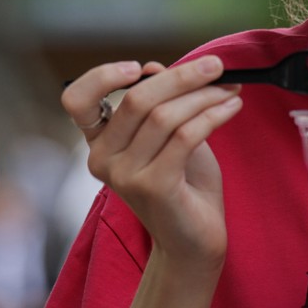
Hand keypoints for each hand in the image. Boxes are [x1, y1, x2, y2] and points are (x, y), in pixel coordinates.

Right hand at [61, 56, 241, 270]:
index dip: (101, 76)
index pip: (76, 101)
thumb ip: (159, 104)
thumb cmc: (184, 186)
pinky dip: (213, 116)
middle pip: (136, 99)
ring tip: (231, 91)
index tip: (140, 67)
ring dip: (204, 96)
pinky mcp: (152, 187)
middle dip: (182, 77)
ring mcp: (125, 176)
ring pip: (165, 115)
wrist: (194, 242)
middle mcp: (102, 159)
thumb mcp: (169, 136)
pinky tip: (232, 109)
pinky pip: (184, 136)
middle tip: (216, 66)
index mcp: (99, 143)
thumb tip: (154, 66)